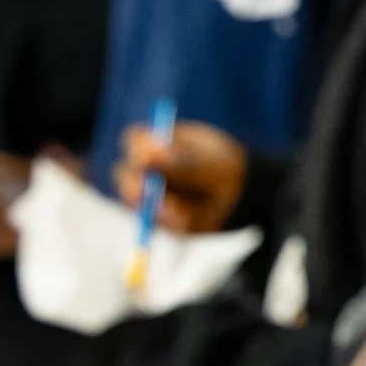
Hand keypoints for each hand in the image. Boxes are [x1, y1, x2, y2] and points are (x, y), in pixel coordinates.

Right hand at [114, 119, 246, 232]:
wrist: (240, 196)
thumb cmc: (223, 168)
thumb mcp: (212, 164)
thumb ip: (183, 162)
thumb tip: (151, 156)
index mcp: (156, 142)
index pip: (134, 140)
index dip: (138, 149)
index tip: (149, 158)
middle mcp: (145, 167)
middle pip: (125, 174)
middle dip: (134, 186)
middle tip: (146, 194)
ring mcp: (147, 193)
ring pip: (137, 204)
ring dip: (155, 209)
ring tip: (182, 214)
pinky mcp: (157, 218)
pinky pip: (156, 225)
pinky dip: (169, 224)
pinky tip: (186, 221)